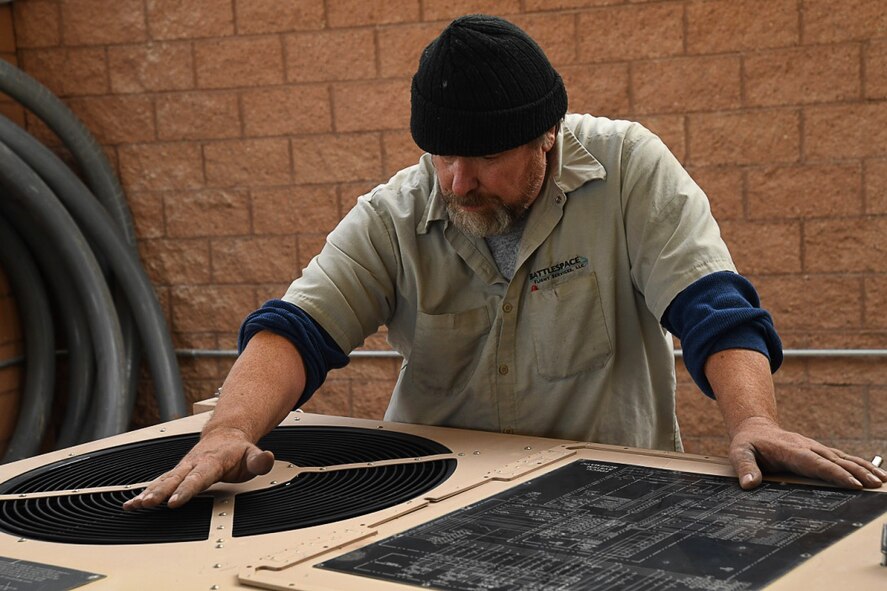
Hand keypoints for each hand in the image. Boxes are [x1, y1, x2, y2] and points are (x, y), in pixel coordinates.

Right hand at [122, 427, 274, 509]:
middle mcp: (193, 463)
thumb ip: (259, 460)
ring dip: (149, 492)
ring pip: (164, 480)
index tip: (175, 501)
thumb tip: (267, 459)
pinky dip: (145, 492)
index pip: (198, 478)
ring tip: (135, 504)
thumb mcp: (253, 454)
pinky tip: (131, 503)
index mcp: (212, 461)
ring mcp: (183, 468)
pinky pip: (160, 482)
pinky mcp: (177, 472)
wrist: (225, 434)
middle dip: (161, 491)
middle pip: (175, 479)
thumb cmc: (238, 450)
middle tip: (148, 502)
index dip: (186, 489)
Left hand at [728, 417, 886, 489]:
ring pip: (843, 458)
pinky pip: (842, 458)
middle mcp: (806, 447)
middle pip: (835, 461)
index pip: (815, 463)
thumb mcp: (739, 452)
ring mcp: (815, 448)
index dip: (835, 473)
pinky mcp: (819, 451)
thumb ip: (744, 467)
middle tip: (875, 485)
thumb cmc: (748, 443)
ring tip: (882, 481)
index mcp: (790, 450)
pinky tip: (875, 473)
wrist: (754, 428)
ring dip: (863, 469)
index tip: (853, 484)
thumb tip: (749, 484)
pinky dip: (860, 465)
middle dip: (856, 473)